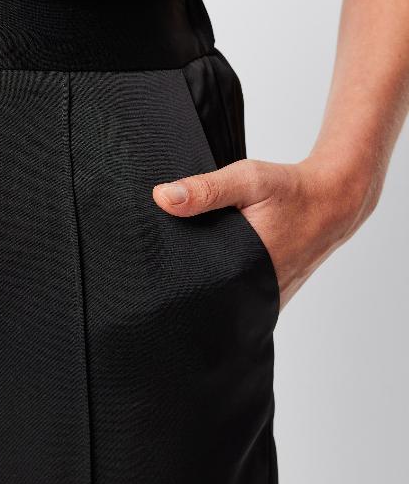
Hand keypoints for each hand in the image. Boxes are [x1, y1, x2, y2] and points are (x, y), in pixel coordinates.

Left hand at [152, 156, 377, 310]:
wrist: (332, 201)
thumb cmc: (291, 190)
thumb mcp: (248, 180)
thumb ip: (206, 189)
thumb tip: (162, 198)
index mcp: (249, 267)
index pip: (198, 288)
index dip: (173, 281)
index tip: (152, 270)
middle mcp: (260, 291)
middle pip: (210, 300)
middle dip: (186, 287)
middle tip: (160, 271)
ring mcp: (268, 299)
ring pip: (226, 304)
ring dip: (207, 289)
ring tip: (182, 271)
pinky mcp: (272, 297)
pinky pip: (242, 300)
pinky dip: (226, 289)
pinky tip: (211, 271)